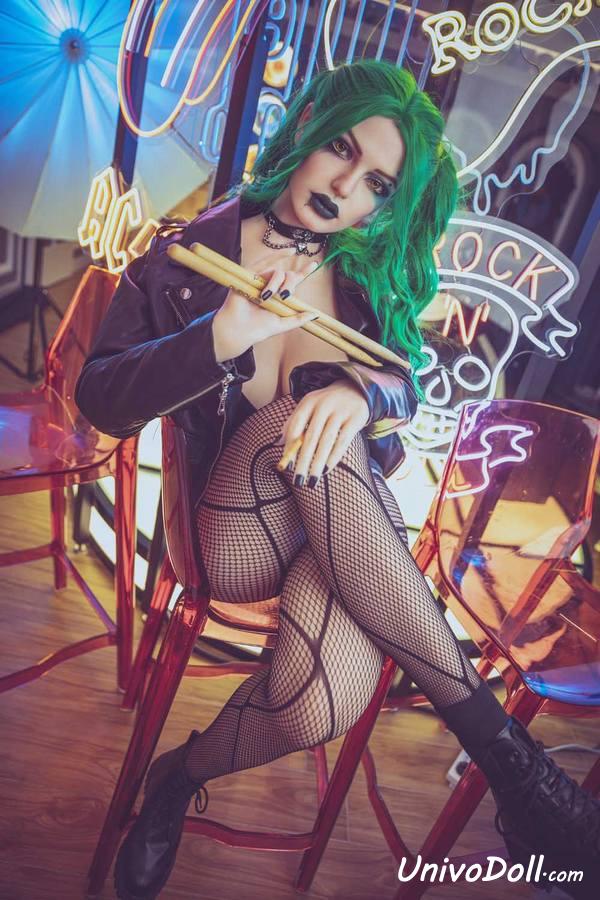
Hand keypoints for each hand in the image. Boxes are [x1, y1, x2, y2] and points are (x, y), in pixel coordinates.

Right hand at [211, 248, 320, 362]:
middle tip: (284, 296)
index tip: (314, 265)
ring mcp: (260, 280)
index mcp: (278, 296)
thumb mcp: (282, 324)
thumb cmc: (257, 328)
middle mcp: (270, 286)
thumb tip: (315, 315)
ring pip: (277, 272)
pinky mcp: (250, 276)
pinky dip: (276, 256)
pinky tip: (290, 252)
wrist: (240, 329)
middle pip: (288, 276)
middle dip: (290, 284)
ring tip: (266, 296)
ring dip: (276, 284)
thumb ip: (298, 319)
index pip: (292, 281)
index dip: (303, 273)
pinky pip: (264, 262)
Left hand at [277, 380, 369, 485]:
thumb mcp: (308, 407)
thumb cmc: (325, 404)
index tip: (286, 466)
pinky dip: (334, 457)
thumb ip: (293, 423)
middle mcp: (323, 405)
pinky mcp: (354, 419)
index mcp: (308, 402)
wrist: (355, 390)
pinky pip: (343, 441)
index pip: (295, 426)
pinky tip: (327, 469)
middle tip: (298, 481)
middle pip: (310, 437)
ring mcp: (340, 412)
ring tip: (312, 481)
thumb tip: (277, 443)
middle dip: (303, 461)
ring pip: (326, 442)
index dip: (290, 447)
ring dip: (318, 463)